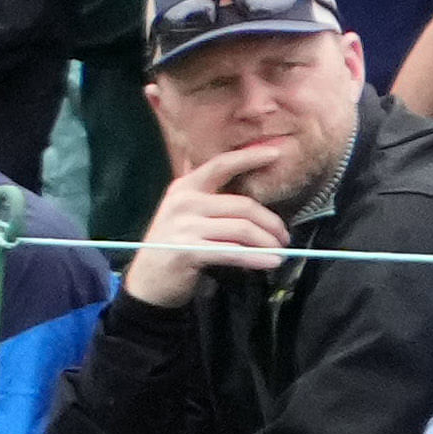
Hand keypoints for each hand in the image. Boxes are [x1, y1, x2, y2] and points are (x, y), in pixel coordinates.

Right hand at [124, 151, 295, 312]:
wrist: (148, 280)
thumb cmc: (174, 244)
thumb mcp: (183, 213)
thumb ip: (206, 195)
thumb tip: (242, 175)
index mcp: (184, 188)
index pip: (221, 165)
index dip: (249, 157)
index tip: (277, 153)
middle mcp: (183, 202)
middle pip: (243, 205)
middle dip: (271, 222)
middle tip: (284, 236)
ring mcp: (184, 226)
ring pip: (242, 229)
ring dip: (267, 243)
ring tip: (279, 251)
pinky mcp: (188, 250)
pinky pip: (233, 252)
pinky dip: (257, 258)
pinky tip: (271, 261)